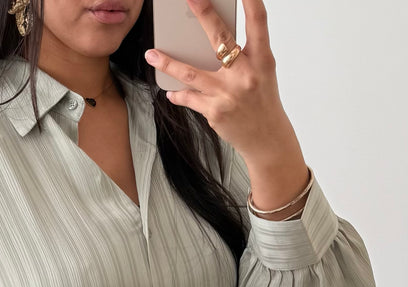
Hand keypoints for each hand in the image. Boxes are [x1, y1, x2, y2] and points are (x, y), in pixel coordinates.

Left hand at [144, 0, 299, 168]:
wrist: (267, 140)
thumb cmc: (262, 102)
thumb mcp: (262, 72)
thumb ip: (243, 55)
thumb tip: (213, 41)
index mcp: (262, 60)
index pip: (258, 22)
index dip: (251, 0)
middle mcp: (246, 75)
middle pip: (221, 40)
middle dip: (205, 14)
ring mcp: (228, 94)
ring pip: (192, 74)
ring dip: (168, 63)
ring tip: (151, 55)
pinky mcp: (215, 112)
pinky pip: (190, 99)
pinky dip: (179, 95)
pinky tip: (171, 92)